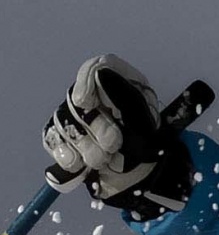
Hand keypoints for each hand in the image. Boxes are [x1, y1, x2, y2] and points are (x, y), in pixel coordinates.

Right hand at [42, 56, 192, 211]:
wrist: (140, 164)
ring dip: (87, 148)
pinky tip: (81, 165)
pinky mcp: (60, 137)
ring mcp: (71, 115)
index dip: (85, 82)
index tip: (85, 101)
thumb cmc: (146, 135)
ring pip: (64, 126)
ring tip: (106, 159)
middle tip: (114, 144)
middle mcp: (89, 93)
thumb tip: (106, 83)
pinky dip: (67, 157)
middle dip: (96, 127)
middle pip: (77, 103)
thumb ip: (133, 100)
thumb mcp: (149, 116)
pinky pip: (53, 142)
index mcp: (115, 80)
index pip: (93, 69)